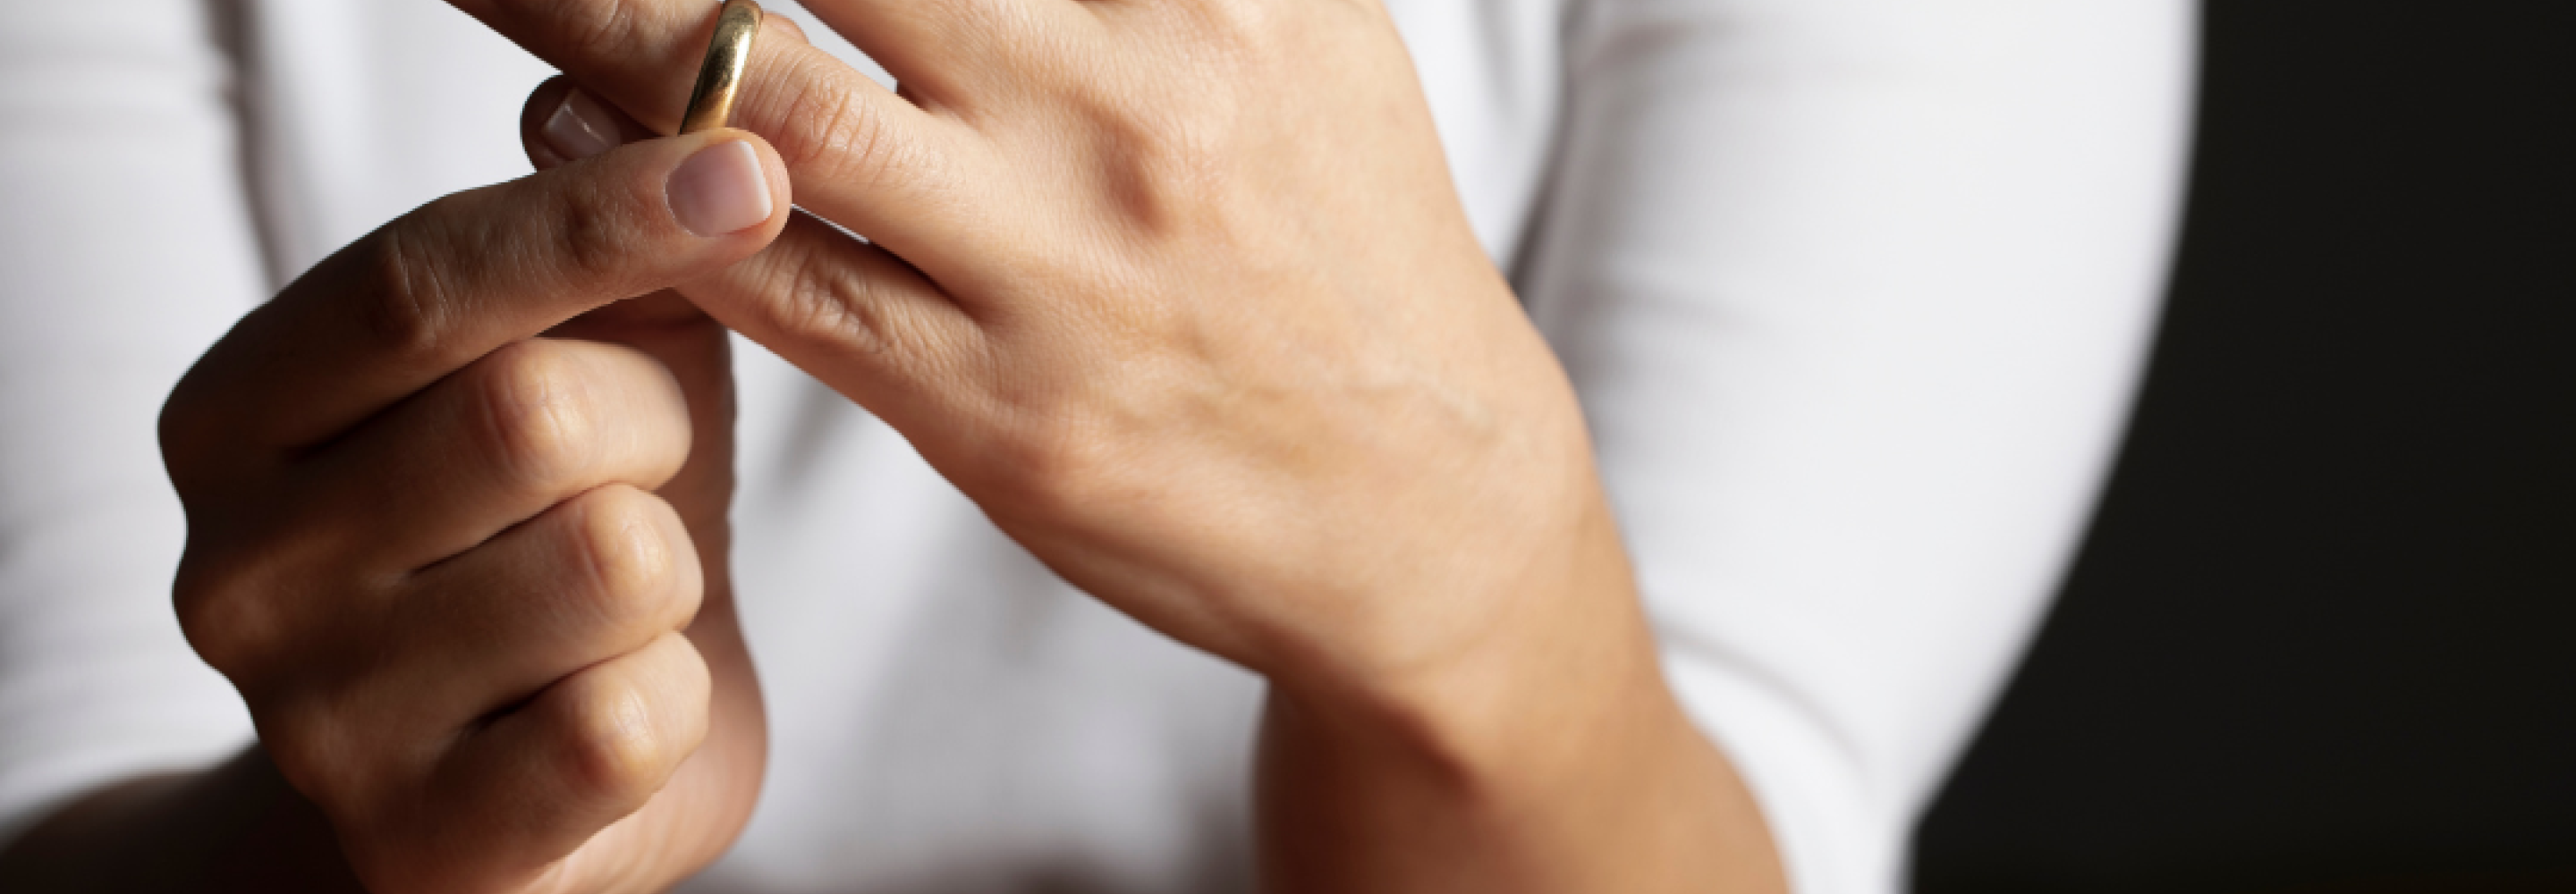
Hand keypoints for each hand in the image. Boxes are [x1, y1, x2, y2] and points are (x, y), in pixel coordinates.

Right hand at [159, 90, 788, 893]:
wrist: (496, 798)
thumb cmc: (537, 541)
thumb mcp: (566, 374)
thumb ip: (596, 261)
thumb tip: (667, 112)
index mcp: (239, 415)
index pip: (420, 281)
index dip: (597, 216)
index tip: (744, 166)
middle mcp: (238, 567)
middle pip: (535, 412)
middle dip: (654, 425)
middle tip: (640, 469)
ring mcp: (318, 721)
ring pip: (611, 563)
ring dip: (672, 570)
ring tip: (619, 604)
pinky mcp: (425, 844)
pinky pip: (632, 720)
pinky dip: (679, 701)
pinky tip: (622, 710)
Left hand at [459, 2, 1783, 889]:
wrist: (1423, 502)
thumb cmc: (1349, 245)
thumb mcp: (1308, 33)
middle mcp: (1125, 109)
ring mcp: (1051, 266)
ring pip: (757, 109)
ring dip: (596, 26)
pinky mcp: (989, 410)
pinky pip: (767, 285)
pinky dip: (643, 203)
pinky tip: (576, 140)